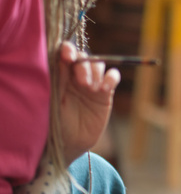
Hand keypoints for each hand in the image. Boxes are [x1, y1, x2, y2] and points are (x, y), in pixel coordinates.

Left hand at [58, 42, 120, 161]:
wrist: (70, 143)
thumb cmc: (56, 123)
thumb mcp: (53, 101)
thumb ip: (58, 80)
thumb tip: (61, 59)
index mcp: (60, 75)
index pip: (64, 54)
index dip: (68, 50)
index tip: (68, 56)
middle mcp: (76, 76)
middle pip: (84, 58)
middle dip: (83, 65)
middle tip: (81, 81)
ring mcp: (92, 84)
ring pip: (98, 65)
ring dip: (96, 72)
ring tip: (90, 88)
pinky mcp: (106, 93)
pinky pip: (112, 77)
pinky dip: (111, 78)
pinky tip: (105, 88)